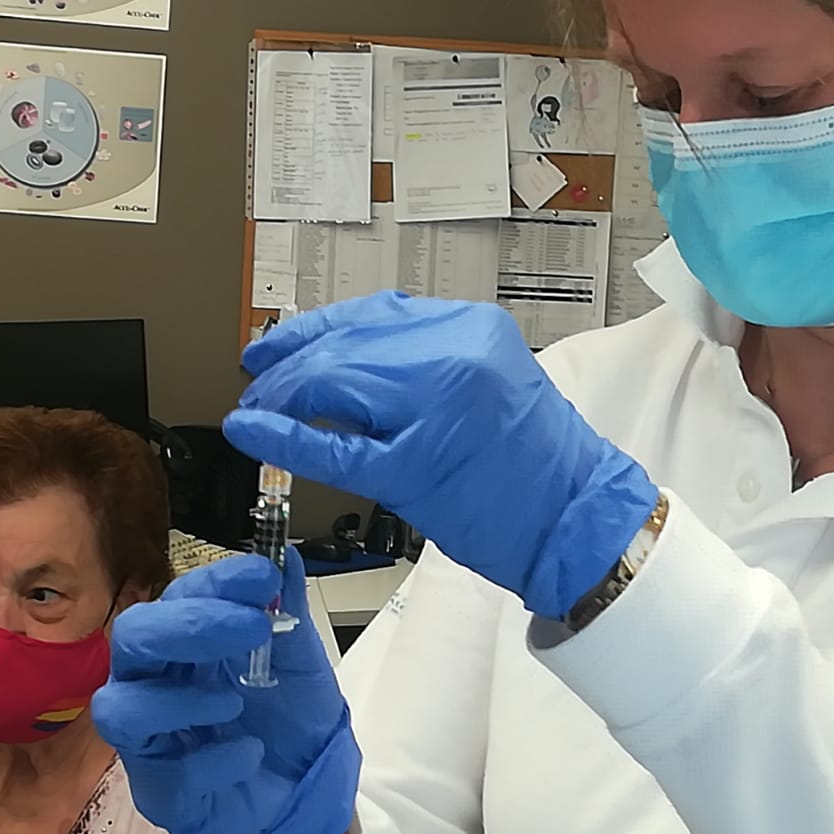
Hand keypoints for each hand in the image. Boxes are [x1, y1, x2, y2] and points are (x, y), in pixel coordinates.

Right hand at [92, 550, 359, 833]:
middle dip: (188, 626)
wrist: (307, 785)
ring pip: (119, 708)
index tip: (263, 577)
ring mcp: (150, 738)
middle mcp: (155, 681)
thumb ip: (289, 610)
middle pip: (132, 638)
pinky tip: (249, 753)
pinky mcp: (160, 790)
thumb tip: (287, 558)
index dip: (217, 582)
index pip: (180, 596)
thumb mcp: (300, 658)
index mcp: (185, 641)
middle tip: (250, 627)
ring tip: (234, 701)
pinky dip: (212, 760)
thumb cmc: (289, 714)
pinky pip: (164, 773)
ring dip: (180, 699)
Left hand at [224, 292, 658, 618]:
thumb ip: (425, 360)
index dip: (313, 328)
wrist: (580, 519)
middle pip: (344, 348)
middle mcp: (452, 355)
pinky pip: (333, 449)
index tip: (277, 343)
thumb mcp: (488, 379)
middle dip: (289, 366)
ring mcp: (433, 411)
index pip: (371, 314)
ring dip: (282, 399)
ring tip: (257, 410)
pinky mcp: (416, 469)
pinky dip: (284, 439)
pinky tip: (253, 433)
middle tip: (258, 385)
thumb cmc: (537, 462)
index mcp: (470, 327)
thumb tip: (342, 361)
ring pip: (332, 387)